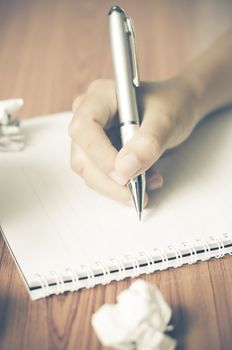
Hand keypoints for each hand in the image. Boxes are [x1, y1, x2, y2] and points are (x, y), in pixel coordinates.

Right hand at [69, 77, 197, 205]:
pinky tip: (145, 180)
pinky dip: (121, 186)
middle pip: (83, 156)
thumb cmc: (172, 104)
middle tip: (137, 193)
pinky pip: (101, 176)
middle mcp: (89, 114)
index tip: (125, 175)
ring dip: (117, 186)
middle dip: (109, 181)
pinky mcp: (99, 152)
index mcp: (100, 96)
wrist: (178, 109)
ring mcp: (92, 135)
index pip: (84, 128)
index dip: (101, 155)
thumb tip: (124, 169)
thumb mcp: (167, 120)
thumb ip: (148, 143)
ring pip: (89, 171)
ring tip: (149, 182)